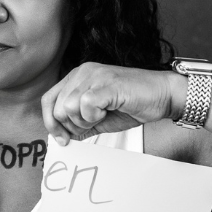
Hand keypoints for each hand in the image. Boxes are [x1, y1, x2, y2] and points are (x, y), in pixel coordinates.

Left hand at [41, 63, 178, 143]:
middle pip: (57, 108)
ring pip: (68, 107)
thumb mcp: (100, 118)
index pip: (48, 100)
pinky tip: (107, 112)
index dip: (51, 123)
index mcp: (78, 77)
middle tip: (92, 124)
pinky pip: (85, 105)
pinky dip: (94, 116)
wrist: (163, 96)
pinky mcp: (107, 84)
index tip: (63, 139)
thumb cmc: (135, 104)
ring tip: (102, 116)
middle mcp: (83, 72)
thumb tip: (64, 138)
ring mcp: (94, 76)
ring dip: (84, 121)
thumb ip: (80, 125)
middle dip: (72, 125)